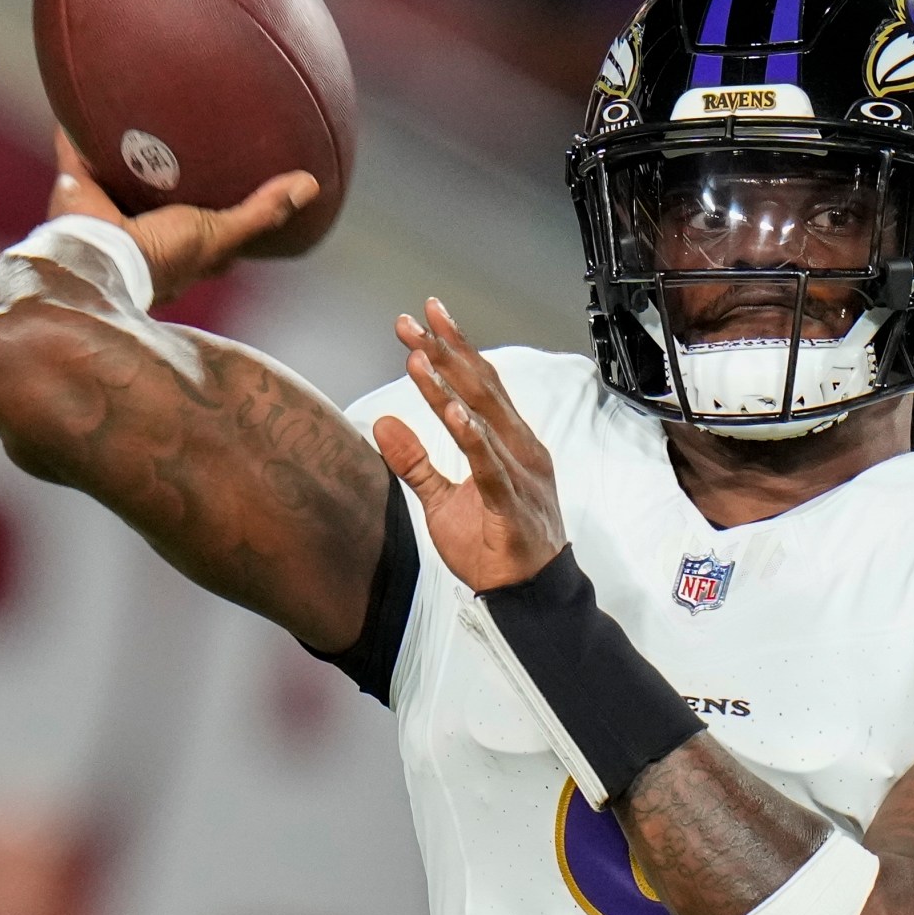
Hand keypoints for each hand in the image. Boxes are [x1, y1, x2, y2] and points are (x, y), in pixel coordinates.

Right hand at [48, 130, 319, 304]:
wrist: (103, 257)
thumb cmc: (165, 255)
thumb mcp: (222, 234)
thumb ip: (263, 211)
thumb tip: (311, 184)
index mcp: (178, 246)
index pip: (210, 229)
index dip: (225, 211)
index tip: (239, 187)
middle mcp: (143, 229)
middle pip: (162, 197)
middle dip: (170, 175)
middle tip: (184, 141)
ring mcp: (109, 211)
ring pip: (119, 175)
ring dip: (122, 152)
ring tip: (132, 116)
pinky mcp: (77, 192)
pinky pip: (74, 154)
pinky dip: (72, 133)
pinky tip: (75, 106)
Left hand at [371, 299, 566, 591]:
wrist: (529, 595)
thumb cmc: (494, 545)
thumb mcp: (442, 500)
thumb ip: (415, 463)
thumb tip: (384, 422)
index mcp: (507, 442)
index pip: (478, 385)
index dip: (451, 349)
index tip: (423, 319)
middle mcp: (519, 448)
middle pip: (480, 389)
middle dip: (446, 351)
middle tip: (414, 321)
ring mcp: (519, 474)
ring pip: (483, 419)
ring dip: (451, 385)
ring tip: (422, 355)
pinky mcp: (512, 505)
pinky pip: (491, 468)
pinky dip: (474, 439)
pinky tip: (455, 415)